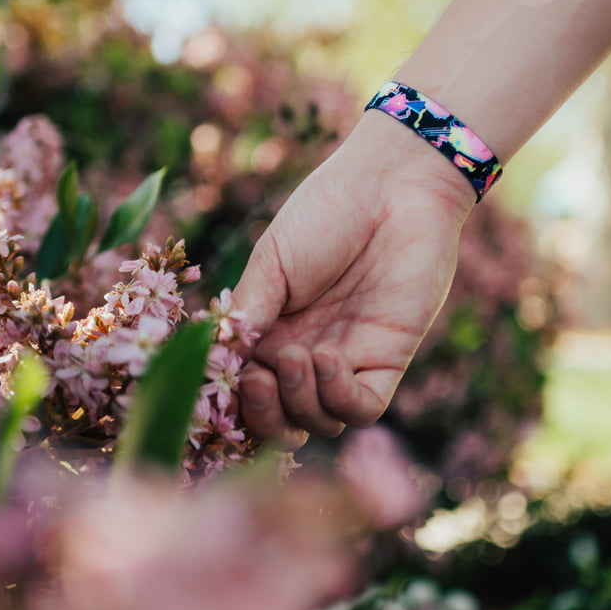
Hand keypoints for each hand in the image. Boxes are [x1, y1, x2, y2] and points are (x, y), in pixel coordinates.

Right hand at [233, 109, 473, 449]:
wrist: (392, 186)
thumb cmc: (326, 213)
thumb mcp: (272, 263)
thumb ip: (248, 316)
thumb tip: (218, 366)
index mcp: (271, 332)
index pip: (244, 391)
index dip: (230, 402)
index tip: (218, 386)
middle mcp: (306, 354)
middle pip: (280, 422)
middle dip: (263, 416)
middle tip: (257, 381)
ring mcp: (347, 360)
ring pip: (318, 423)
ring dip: (299, 403)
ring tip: (297, 356)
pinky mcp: (388, 360)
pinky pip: (363, 409)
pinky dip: (339, 397)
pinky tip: (327, 357)